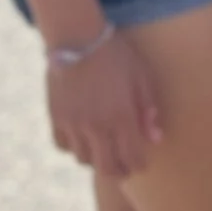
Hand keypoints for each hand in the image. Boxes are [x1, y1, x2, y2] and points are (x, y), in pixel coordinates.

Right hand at [45, 30, 161, 177]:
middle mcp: (96, 126)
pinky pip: (63, 146)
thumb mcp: (141, 77)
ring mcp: (73, 124)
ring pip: (84, 159)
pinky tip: (82, 140)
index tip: (142, 165)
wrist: (77, 38)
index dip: (138, 166)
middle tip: (125, 169)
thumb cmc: (116, 55)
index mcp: (121, 117)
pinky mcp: (56, 117)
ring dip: (96, 160)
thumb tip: (155, 139)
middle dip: (119, 172)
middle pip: (107, 167)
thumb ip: (147, 110)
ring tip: (105, 152)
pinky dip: (74, 148)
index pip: (132, 157)